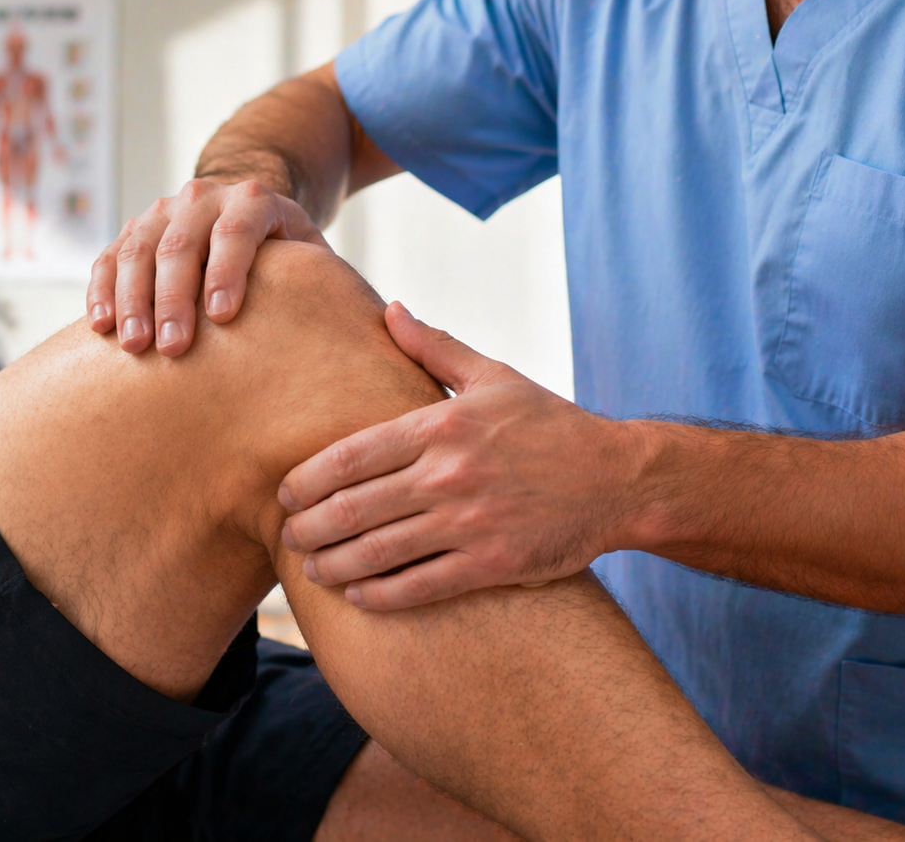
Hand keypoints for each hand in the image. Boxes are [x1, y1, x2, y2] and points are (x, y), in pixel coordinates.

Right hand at [87, 178, 326, 355]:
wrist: (242, 209)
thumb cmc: (285, 252)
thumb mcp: (311, 253)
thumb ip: (328, 279)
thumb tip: (372, 324)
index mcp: (253, 199)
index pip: (237, 230)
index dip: (228, 271)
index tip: (222, 316)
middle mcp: (202, 198)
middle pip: (181, 244)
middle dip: (174, 297)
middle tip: (172, 348)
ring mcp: (162, 212)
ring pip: (138, 249)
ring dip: (131, 298)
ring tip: (134, 345)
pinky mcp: (133, 231)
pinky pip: (110, 257)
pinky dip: (101, 290)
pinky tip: (100, 327)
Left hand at [278, 303, 649, 609]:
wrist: (619, 479)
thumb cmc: (550, 425)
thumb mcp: (494, 376)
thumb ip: (435, 347)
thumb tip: (390, 309)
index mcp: (441, 425)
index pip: (349, 457)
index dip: (305, 481)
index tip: (284, 493)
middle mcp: (449, 474)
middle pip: (352, 508)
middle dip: (309, 527)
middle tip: (288, 537)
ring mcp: (469, 522)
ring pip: (378, 551)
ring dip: (334, 564)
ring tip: (313, 568)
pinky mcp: (492, 564)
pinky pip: (419, 585)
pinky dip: (380, 594)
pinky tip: (359, 594)